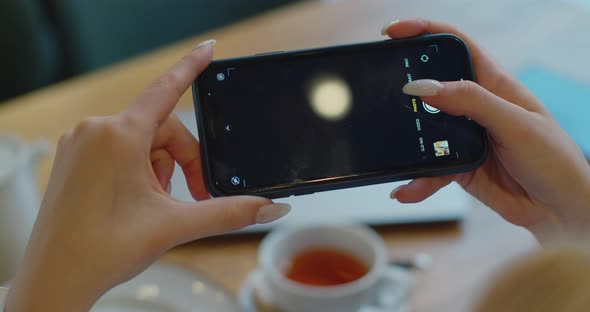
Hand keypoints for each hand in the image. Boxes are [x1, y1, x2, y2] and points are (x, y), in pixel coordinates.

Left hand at [5, 40, 289, 311]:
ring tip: (153, 206)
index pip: (166, 89)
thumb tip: (269, 206)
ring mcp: (81, 145)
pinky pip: (120, 151)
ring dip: (159, 172)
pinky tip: (134, 202)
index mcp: (119, 137)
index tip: (208, 49)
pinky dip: (138, 172)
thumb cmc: (101, 250)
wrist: (54, 280)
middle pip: (162, 130)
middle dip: (182, 163)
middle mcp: (95, 132)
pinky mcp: (75, 159)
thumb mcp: (175, 225)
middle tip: (189, 198)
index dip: (191, 66)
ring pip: (142, 143)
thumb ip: (230, 212)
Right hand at [383, 19, 589, 240]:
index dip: (425, 32)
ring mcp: (464, 136)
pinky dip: (417, 179)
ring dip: (407, 142)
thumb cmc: (554, 161)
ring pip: (424, 130)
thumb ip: (471, 101)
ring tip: (393, 150)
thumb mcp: (516, 124)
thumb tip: (424, 86)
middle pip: (432, 85)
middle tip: (380, 90)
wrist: (560, 211)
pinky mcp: (458, 165)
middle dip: (405, 85)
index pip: (455, 45)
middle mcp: (475, 106)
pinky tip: (407, 189)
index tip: (394, 33)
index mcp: (494, 84)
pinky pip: (429, 168)